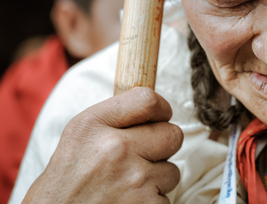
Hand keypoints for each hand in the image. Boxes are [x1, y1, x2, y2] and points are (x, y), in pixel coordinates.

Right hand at [23, 87, 182, 203]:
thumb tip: (152, 106)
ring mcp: (134, 179)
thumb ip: (113, 118)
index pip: (147, 100)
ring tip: (129, 186)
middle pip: (172, 134)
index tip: (160, 117)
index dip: (161, 109)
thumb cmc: (66, 185)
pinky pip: (166, 198)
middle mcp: (115, 148)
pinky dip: (152, 202)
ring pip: (172, 170)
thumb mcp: (78, 138)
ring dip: (156, 179)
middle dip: (163, 147)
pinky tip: (130, 202)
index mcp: (93, 126)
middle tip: (143, 157)